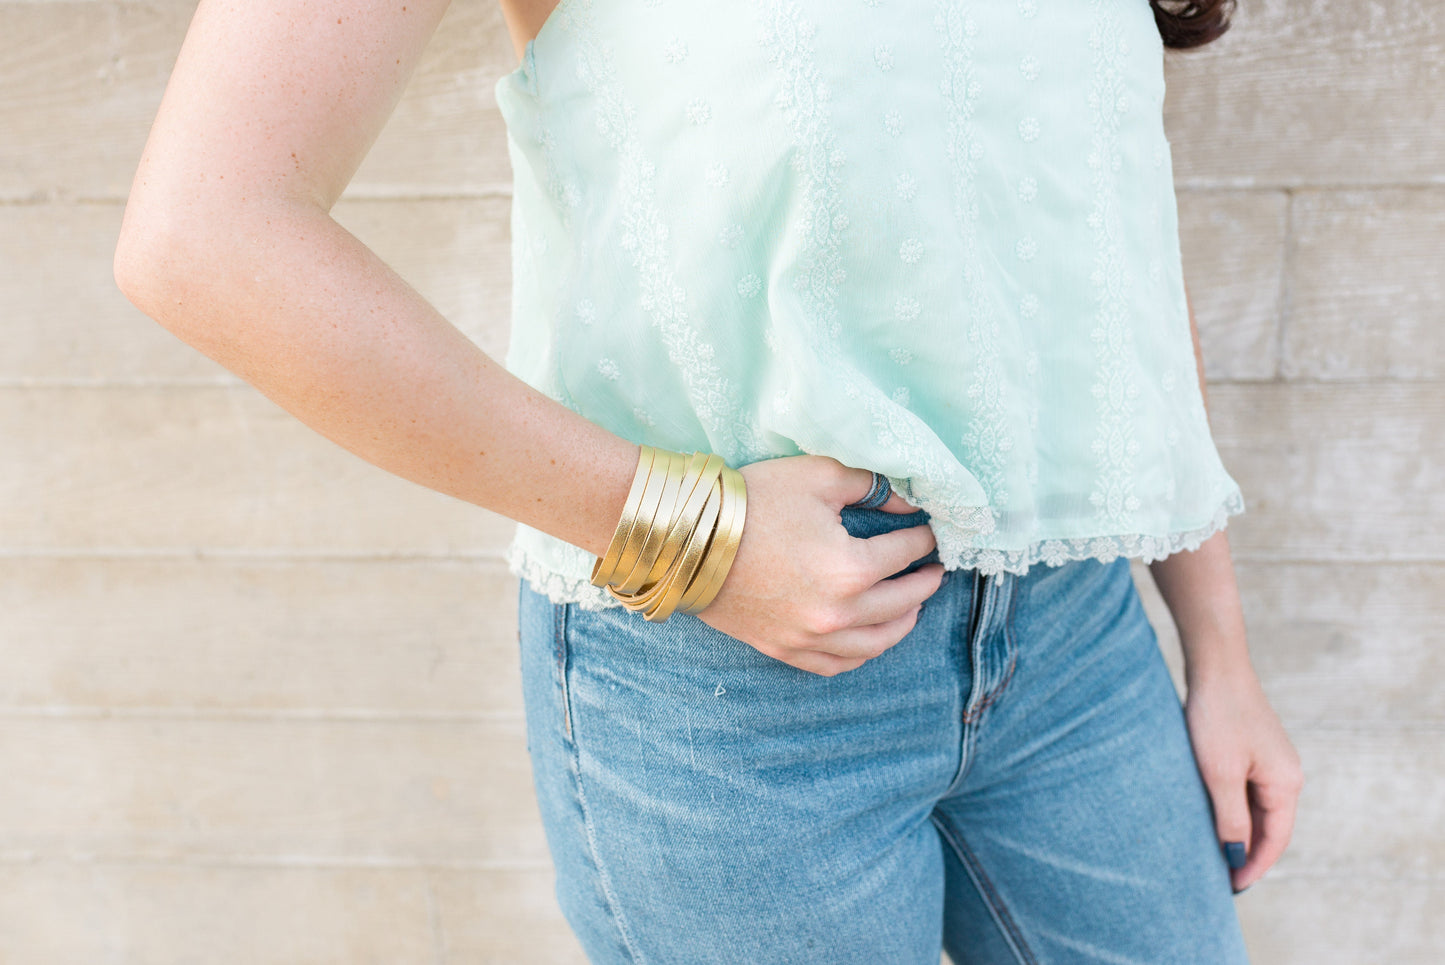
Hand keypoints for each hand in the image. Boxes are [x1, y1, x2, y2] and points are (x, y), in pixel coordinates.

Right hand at [695, 455, 944, 676]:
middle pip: (902, 602)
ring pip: (876, 643)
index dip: (922, 538)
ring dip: (903, 623)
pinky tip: (871, 638)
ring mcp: (811, 639)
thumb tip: (907, 504)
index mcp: (852, 570)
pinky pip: (838, 665)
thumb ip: (873, 486)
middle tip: (935, 569)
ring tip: (913, 605)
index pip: (905, 553)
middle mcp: (838, 614)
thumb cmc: (753, 501)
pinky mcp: (785, 650)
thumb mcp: (819, 476)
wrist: (689, 538)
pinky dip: (862, 653)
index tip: (928, 530)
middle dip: (924, 583)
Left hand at [1183, 661, 1303, 892]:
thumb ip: (1231, 817)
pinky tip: (1213, 817)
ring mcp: (1271, 760)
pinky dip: (1234, 809)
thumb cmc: (1217, 717)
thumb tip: (1236, 854)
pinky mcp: (1253, 749)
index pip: (1275, 839)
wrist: (1216, 666)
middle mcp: (1286, 774)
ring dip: (1240, 832)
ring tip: (1215, 855)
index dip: (1253, 865)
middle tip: (1221, 879)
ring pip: (1258, 808)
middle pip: (1270, 826)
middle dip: (1247, 853)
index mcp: (1286, 783)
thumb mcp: (1220, 773)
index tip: (1232, 888)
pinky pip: (1247, 790)